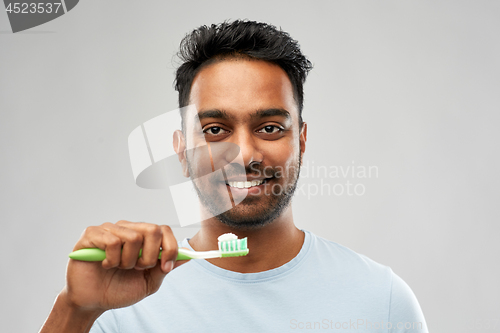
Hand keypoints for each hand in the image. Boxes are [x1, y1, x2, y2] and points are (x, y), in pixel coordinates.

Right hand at [61, 220, 181, 311]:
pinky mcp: (92, 234)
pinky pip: (112, 241)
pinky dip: (111, 259)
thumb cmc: (119, 289)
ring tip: (118, 267)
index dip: (169, 248)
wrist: (93, 302)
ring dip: (128, 261)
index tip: (166, 267)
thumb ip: (164, 267)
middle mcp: (127, 229)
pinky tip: (104, 264)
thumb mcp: (148, 282)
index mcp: (142, 237)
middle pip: (153, 230)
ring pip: (133, 237)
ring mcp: (109, 229)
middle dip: (149, 256)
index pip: (164, 230)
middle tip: (137, 269)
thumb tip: (186, 256)